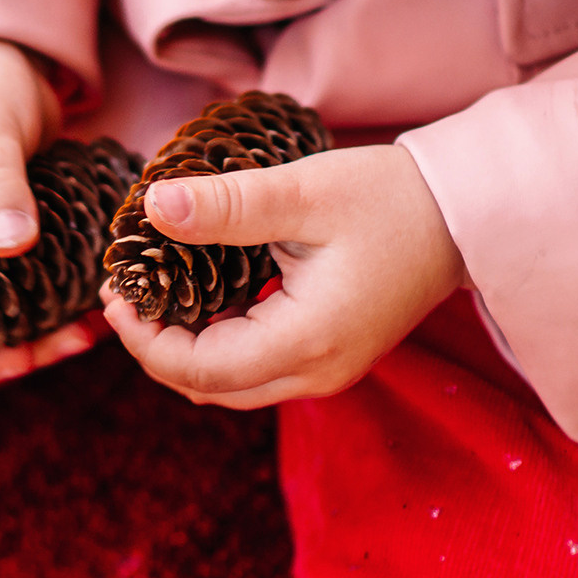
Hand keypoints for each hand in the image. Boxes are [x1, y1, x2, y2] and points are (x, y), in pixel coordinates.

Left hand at [102, 143, 465, 407]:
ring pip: (229, 383)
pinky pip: (254, 367)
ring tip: (146, 293)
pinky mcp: (329, 355)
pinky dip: (213, 341)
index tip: (113, 292)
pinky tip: (193, 295)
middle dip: (153, 346)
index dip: (144, 339)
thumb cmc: (390, 198)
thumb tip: (152, 207)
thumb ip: (226, 205)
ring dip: (181, 347)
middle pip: (207, 385)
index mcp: (307, 340)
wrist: (464, 215)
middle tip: (119, 292)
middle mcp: (317, 371)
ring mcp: (326, 370)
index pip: (199, 368)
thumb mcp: (303, 191)